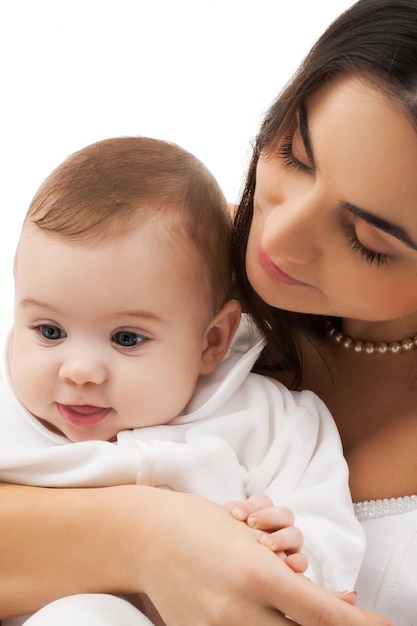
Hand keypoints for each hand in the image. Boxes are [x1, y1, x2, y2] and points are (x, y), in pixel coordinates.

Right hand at [135, 488, 392, 625]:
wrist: (146, 536)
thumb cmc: (201, 523)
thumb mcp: (251, 540)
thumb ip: (290, 572)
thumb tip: (335, 601)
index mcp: (256, 574)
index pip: (319, 614)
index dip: (355, 624)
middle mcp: (238, 610)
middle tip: (345, 614)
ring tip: (299, 605)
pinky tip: (269, 614)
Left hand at [225, 494, 306, 572]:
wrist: (240, 575)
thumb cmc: (234, 549)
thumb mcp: (231, 532)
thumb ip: (231, 520)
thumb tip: (228, 513)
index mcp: (263, 515)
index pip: (264, 502)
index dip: (252, 505)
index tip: (236, 515)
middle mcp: (280, 528)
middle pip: (284, 514)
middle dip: (268, 516)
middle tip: (251, 523)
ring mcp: (290, 546)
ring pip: (295, 535)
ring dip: (281, 538)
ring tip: (265, 544)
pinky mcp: (296, 565)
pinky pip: (302, 561)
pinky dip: (298, 561)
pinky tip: (288, 565)